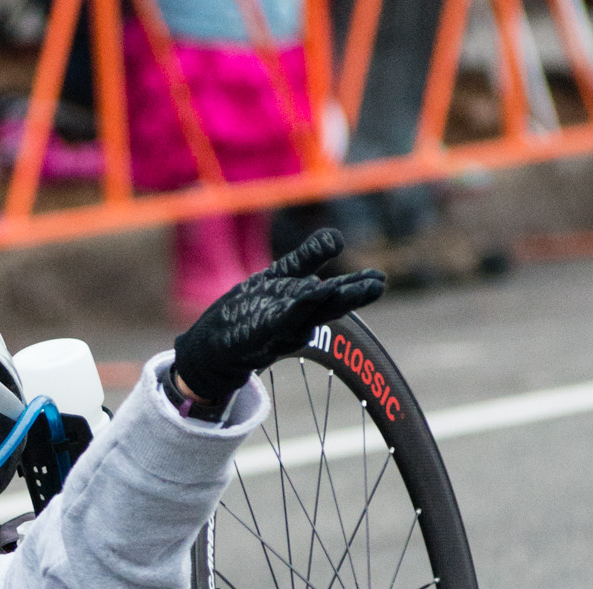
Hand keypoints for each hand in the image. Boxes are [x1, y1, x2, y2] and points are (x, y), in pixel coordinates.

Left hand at [172, 229, 385, 404]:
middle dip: (350, 297)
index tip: (380, 279)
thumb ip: (307, 258)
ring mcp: (275, 331)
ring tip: (337, 289)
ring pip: (305, 318)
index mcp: (305, 304)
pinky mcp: (254, 336)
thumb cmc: (250, 309)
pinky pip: (277, 323)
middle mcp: (296, 320)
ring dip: (323, 305)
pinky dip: (293, 311)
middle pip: (326, 308)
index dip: (357, 285)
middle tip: (377, 284)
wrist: (212, 346)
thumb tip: (337, 238)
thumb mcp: (280, 277)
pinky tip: (305, 298)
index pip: (334, 293)